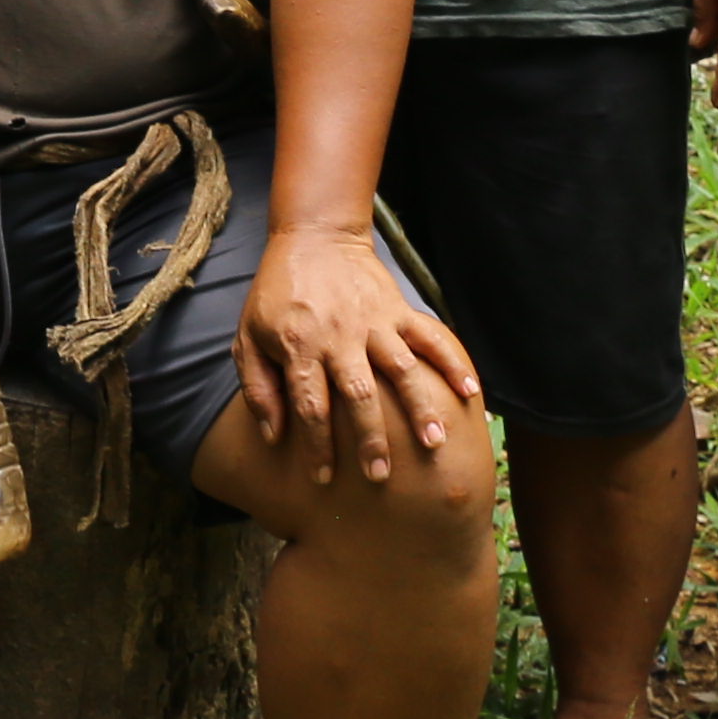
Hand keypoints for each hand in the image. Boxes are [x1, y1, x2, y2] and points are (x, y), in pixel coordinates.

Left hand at [231, 222, 477, 488]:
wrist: (313, 238)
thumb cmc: (276, 295)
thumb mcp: (248, 337)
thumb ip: (258, 388)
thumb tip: (272, 436)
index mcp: (299, 346)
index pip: (311, 406)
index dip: (317, 446)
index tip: (323, 479)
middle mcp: (339, 337)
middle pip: (359, 395)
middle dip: (371, 438)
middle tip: (381, 476)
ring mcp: (373, 322)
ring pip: (401, 369)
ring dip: (419, 407)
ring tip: (435, 443)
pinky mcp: (397, 309)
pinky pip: (430, 337)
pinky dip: (452, 362)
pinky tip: (469, 392)